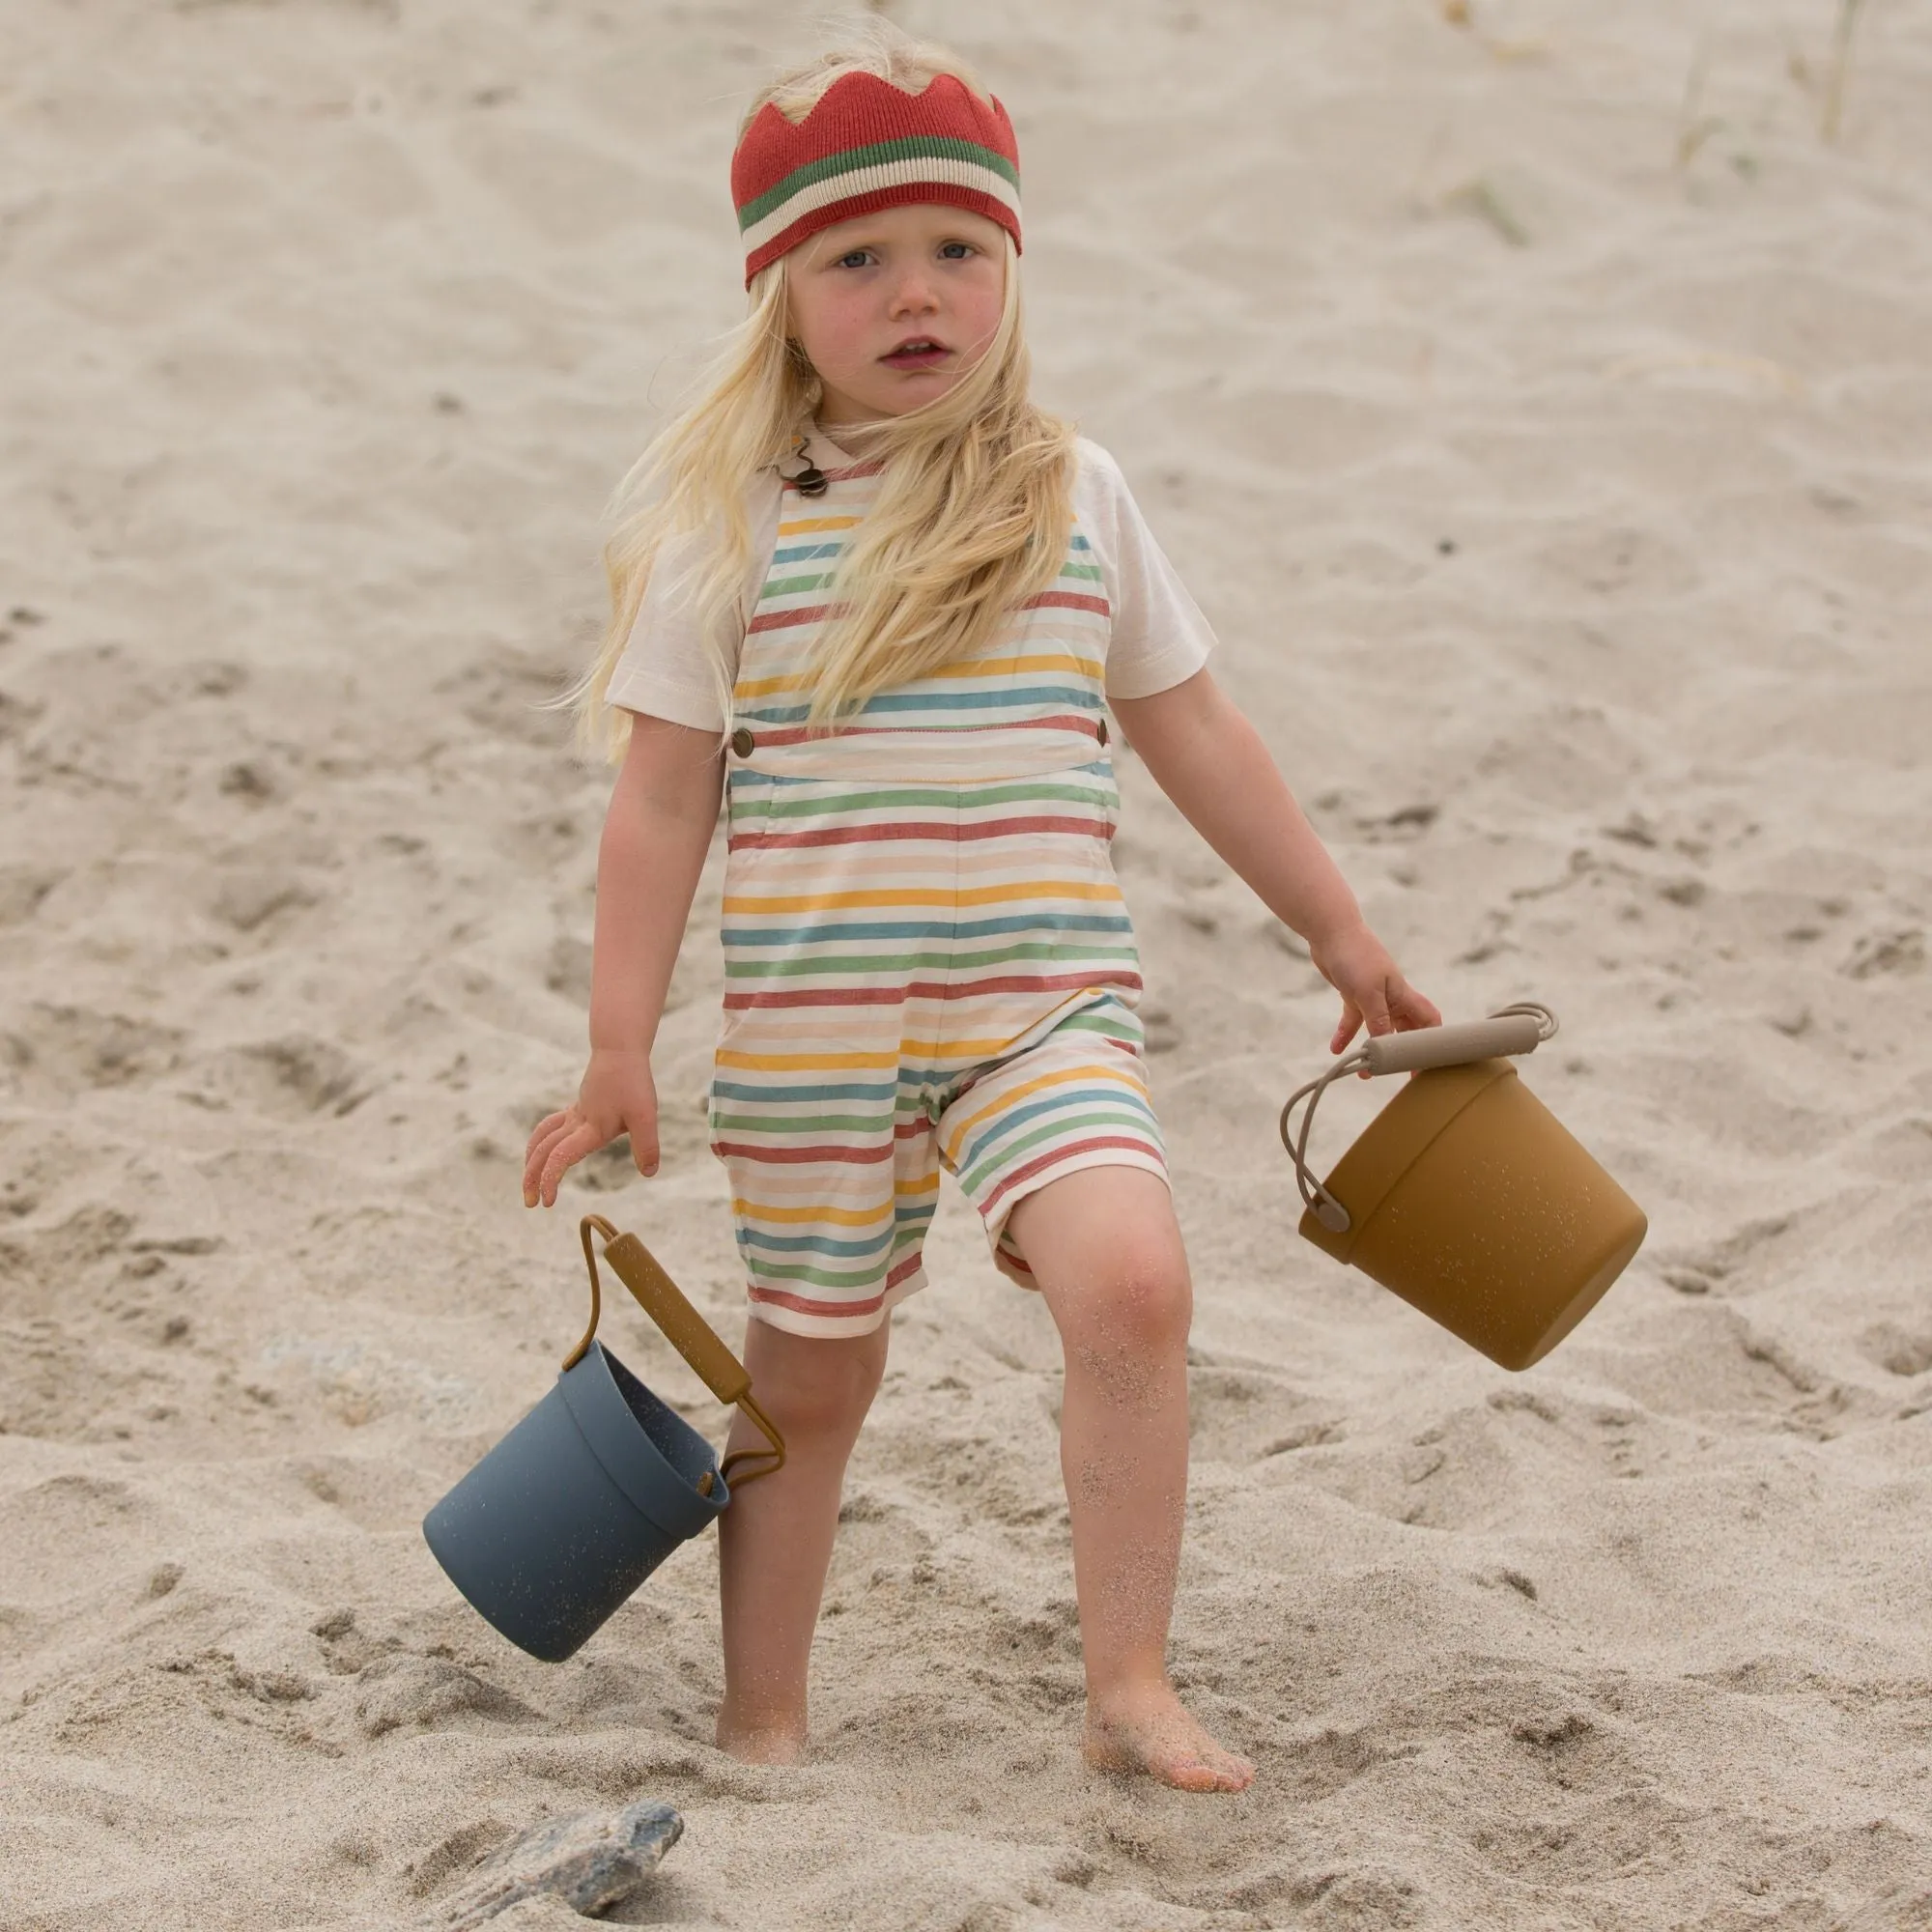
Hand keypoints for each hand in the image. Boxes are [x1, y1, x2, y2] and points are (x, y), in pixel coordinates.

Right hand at [522, 1047, 661, 1207]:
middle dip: (532, 1178)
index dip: (551, 1179)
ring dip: (530, 1161)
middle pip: (543, 1151)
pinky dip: (540, 1143)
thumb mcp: (646, 1115)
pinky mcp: (578, 1108)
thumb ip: (647, 1146)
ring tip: (528, 1182)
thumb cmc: (633, 1082)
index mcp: (591, 1129)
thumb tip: (649, 1173)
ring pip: (541, 1138)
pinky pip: (550, 1127)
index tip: (547, 1202)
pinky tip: (544, 1152)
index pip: (562, 1157)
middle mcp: (577, 1123)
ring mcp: (574, 1115)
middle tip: (529, 1203)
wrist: (620, 1051)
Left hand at [1306, 918, 1441, 1057]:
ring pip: (1378, 1028)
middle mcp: (1391, 997)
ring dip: (1372, 1047)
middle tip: (1396, 1073)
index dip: (1433, 1040)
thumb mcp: (1368, 992)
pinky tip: (1336, 1048)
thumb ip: (1378, 1020)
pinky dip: (1346, 1033)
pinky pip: (1353, 1019)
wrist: (1330, 931)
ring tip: (1364, 1071)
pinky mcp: (1353, 993)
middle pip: (1405, 1029)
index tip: (1428, 1063)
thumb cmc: (1355, 956)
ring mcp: (1372, 995)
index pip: (1428, 1020)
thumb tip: (1385, 1048)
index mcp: (1403, 994)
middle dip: (1403, 1051)